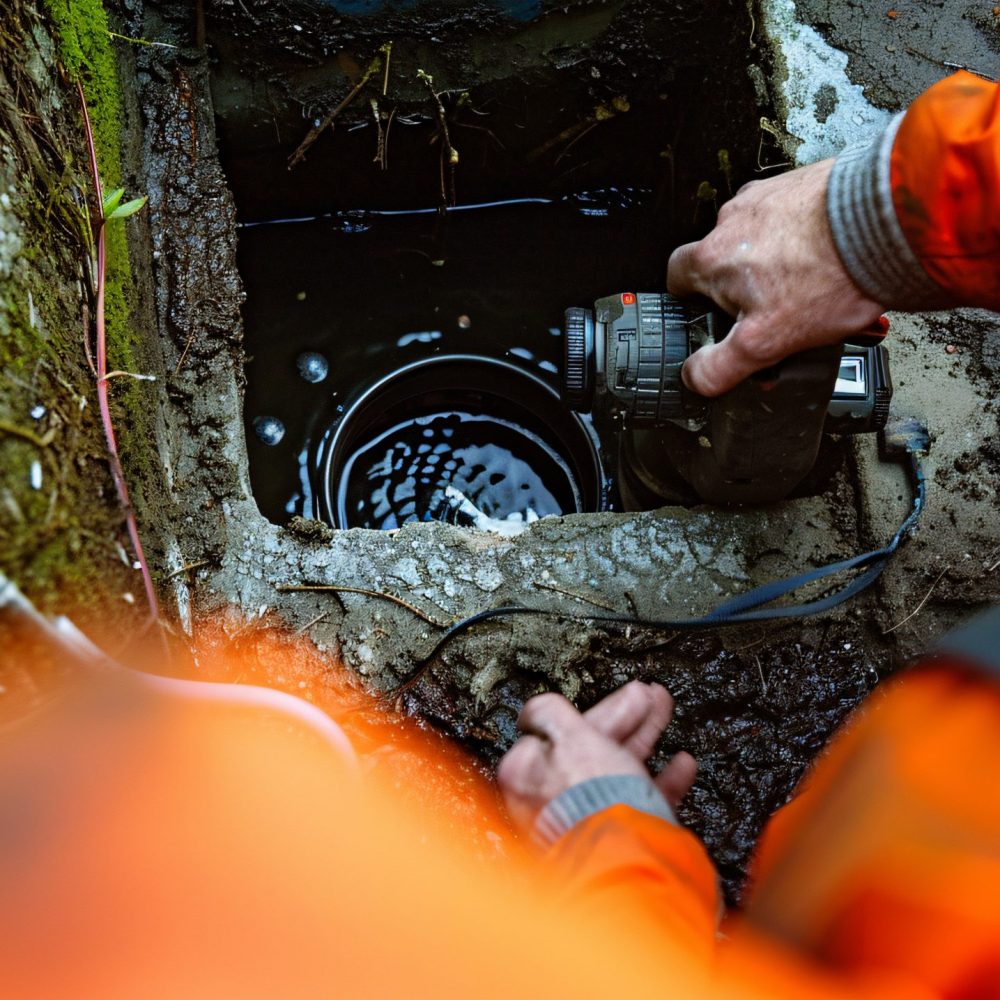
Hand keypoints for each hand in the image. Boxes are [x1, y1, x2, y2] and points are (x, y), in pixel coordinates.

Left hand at [496, 681, 696, 834]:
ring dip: (643, 736)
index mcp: (527, 774)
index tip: (616, 694)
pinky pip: (637, 800)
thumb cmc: (591, 800)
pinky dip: (660, 780)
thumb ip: (551, 716)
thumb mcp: (572, 739)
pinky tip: (681, 764)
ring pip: (616, 767)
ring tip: (663, 710)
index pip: (556, 729)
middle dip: (623, 716)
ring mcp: (584, 818)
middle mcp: (550, 799)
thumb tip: (534, 709)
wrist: (628, 859)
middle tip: (647, 695)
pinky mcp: (616, 835)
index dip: (594, 709)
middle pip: (588, 745)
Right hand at [668, 159, 884, 396]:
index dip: (689, 299)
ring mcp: (768, 196)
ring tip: (809, 281)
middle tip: (773, 306)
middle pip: (720, 257)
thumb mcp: (765, 342)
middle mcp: (732, 220)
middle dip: (739, 282)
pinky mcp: (802, 183)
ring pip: (757, 234)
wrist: (885, 223)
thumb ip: (720, 366)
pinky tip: (828, 255)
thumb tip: (694, 377)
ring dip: (773, 255)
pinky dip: (804, 233)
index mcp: (711, 259)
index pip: (675, 277)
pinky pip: (792, 213)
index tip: (707, 312)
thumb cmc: (828, 276)